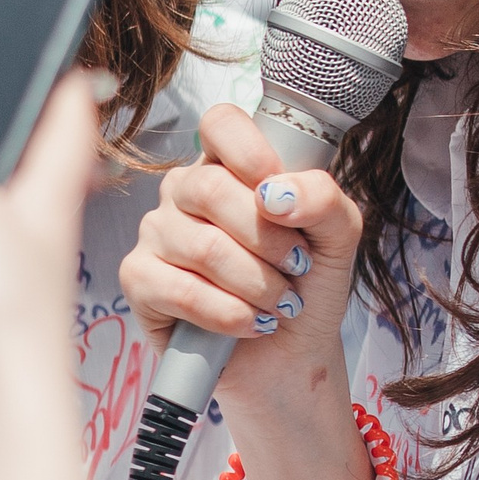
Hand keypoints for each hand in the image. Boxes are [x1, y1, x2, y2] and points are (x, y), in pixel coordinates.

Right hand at [119, 102, 370, 479]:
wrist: (290, 356)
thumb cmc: (307, 285)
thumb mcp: (338, 236)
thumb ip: (323, 198)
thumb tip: (277, 193)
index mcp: (230, 166)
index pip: (220, 123)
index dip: (248, 151)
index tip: (277, 193)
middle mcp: (185, 192)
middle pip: (209, 186)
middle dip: (267, 238)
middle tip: (296, 267)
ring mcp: (157, 233)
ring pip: (202, 245)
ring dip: (256, 284)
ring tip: (280, 303)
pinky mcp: (140, 281)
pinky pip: (179, 289)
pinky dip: (227, 312)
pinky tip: (250, 323)